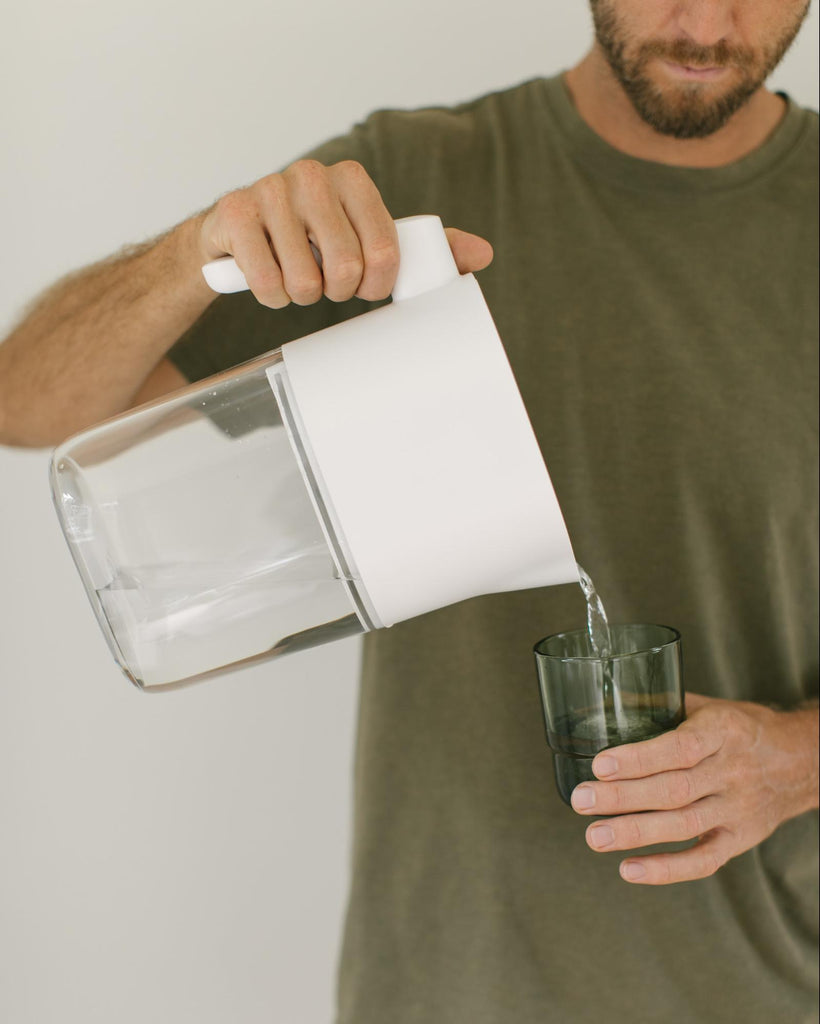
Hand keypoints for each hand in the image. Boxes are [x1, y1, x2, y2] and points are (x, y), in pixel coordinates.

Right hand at [197, 159, 492, 307]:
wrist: (239, 233)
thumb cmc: (312, 237)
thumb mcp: (367, 236)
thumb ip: (422, 245)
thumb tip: (483, 254)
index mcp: (351, 178)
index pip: (385, 251)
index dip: (377, 284)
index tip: (366, 285)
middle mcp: (310, 175)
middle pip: (347, 270)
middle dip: (338, 292)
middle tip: (326, 282)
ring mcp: (268, 190)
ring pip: (304, 283)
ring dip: (301, 296)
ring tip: (294, 275)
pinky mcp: (233, 213)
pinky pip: (267, 283)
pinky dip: (270, 295)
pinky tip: (267, 275)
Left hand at [570, 692, 818, 884]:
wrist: (801, 761)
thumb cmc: (741, 729)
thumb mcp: (708, 707)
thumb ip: (662, 706)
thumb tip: (605, 704)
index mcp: (722, 731)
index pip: (680, 748)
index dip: (639, 758)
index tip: (600, 764)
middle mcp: (732, 771)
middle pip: (675, 790)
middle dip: (623, 798)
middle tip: (582, 800)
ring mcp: (738, 808)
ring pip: (685, 825)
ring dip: (636, 833)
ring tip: (595, 837)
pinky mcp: (740, 839)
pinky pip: (704, 861)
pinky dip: (667, 869)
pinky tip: (629, 869)